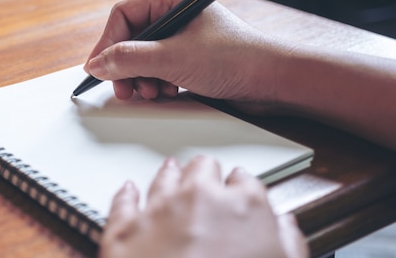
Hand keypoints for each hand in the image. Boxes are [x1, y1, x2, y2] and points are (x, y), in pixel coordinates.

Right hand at [84, 0, 287, 102]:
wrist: (275, 81)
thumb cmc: (234, 58)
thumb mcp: (173, 58)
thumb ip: (130, 60)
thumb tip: (97, 64)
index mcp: (172, 0)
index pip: (124, 16)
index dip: (107, 42)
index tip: (97, 68)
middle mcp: (176, 16)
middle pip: (131, 39)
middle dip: (125, 66)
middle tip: (124, 89)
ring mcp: (183, 39)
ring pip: (144, 57)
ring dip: (141, 78)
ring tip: (151, 92)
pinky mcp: (190, 60)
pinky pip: (159, 70)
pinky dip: (156, 83)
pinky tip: (166, 93)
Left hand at [99, 156, 307, 257]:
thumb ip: (288, 243)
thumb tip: (284, 227)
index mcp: (244, 207)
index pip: (245, 181)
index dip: (242, 188)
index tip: (240, 192)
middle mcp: (199, 198)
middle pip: (202, 169)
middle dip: (206, 175)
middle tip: (207, 182)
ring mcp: (158, 211)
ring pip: (163, 178)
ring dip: (169, 175)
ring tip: (171, 172)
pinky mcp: (124, 230)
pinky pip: (123, 201)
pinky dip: (127, 194)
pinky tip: (130, 190)